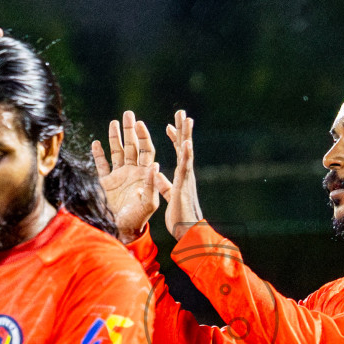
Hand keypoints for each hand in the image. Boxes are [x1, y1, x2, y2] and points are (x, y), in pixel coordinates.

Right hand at [91, 111, 165, 241]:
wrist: (122, 229)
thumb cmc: (138, 218)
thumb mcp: (149, 202)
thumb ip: (151, 184)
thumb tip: (154, 165)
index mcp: (145, 173)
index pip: (146, 150)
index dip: (143, 136)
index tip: (139, 124)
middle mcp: (132, 171)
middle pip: (132, 146)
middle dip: (130, 130)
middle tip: (128, 114)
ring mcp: (118, 175)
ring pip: (117, 151)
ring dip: (115, 137)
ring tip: (114, 123)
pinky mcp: (106, 181)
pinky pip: (101, 164)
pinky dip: (98, 154)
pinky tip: (96, 142)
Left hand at [162, 110, 203, 238]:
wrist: (187, 231)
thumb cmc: (179, 216)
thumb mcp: (168, 196)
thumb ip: (163, 184)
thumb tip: (156, 175)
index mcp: (180, 175)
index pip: (176, 152)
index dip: (173, 139)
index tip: (169, 126)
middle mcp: (185, 173)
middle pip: (183, 146)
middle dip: (182, 129)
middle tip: (181, 112)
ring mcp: (186, 178)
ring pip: (186, 152)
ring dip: (186, 135)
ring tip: (187, 119)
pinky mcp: (184, 185)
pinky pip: (185, 167)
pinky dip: (186, 155)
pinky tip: (187, 143)